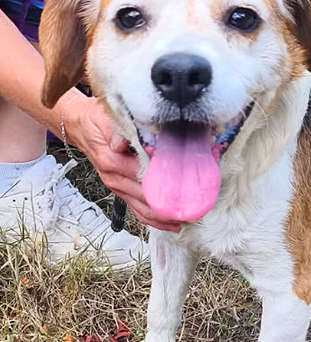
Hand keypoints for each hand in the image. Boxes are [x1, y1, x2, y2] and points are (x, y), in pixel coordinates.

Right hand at [65, 96, 180, 232]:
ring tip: (190, 220)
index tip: (189, 187)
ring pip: (143, 209)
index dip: (167, 182)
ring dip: (166, 217)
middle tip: (198, 209)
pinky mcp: (120, 191)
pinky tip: (172, 224)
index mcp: (113, 160)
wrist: (81, 126)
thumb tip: (122, 141)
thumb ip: (118, 129)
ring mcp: (117, 187)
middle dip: (171, 205)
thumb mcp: (107, 116)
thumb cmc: (98, 119)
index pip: (144, 175)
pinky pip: (137, 211)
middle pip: (146, 198)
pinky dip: (155, 220)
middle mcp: (115, 177)